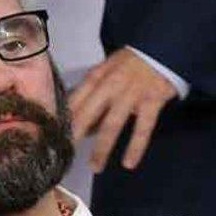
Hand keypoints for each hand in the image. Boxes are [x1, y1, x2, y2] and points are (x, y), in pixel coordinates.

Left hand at [69, 48, 177, 172]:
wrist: (162, 48)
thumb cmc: (130, 63)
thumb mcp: (105, 70)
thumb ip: (91, 93)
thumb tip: (77, 120)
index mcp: (96, 77)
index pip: (74, 100)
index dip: (63, 120)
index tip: (52, 137)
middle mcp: (110, 86)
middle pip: (87, 114)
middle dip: (75, 136)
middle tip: (65, 156)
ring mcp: (131, 95)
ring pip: (112, 125)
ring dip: (102, 148)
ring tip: (95, 167)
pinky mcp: (151, 102)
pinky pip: (143, 128)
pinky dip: (136, 147)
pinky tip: (129, 163)